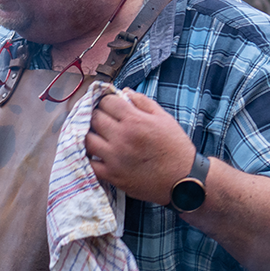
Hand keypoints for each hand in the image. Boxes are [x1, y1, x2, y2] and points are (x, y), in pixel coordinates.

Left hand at [84, 90, 194, 205]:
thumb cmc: (175, 147)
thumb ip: (142, 102)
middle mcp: (121, 137)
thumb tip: (124, 91)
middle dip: (96, 114)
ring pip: (86, 139)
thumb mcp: (164, 118)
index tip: (109, 106)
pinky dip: (86, 157)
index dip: (106, 101)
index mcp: (135, 121)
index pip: (106, 102)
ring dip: (87, 134)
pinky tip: (91, 153)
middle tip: (102, 119)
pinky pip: (88, 164)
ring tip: (96, 135)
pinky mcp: (112, 175)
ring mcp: (114, 157)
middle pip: (94, 118)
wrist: (184, 179)